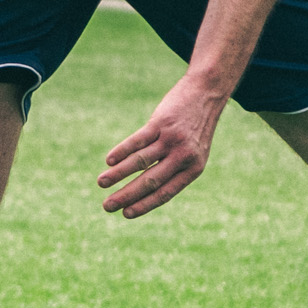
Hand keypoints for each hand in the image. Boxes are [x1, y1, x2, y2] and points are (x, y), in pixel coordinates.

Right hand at [101, 76, 228, 218]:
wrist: (207, 93)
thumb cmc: (195, 128)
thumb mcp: (194, 153)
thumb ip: (174, 170)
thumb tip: (145, 190)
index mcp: (193, 169)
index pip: (165, 193)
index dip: (144, 205)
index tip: (126, 214)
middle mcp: (183, 156)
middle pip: (150, 181)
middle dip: (126, 196)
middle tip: (107, 206)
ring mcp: (172, 139)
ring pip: (140, 162)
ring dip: (117, 174)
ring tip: (101, 183)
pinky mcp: (161, 122)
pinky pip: (138, 141)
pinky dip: (122, 152)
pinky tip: (109, 161)